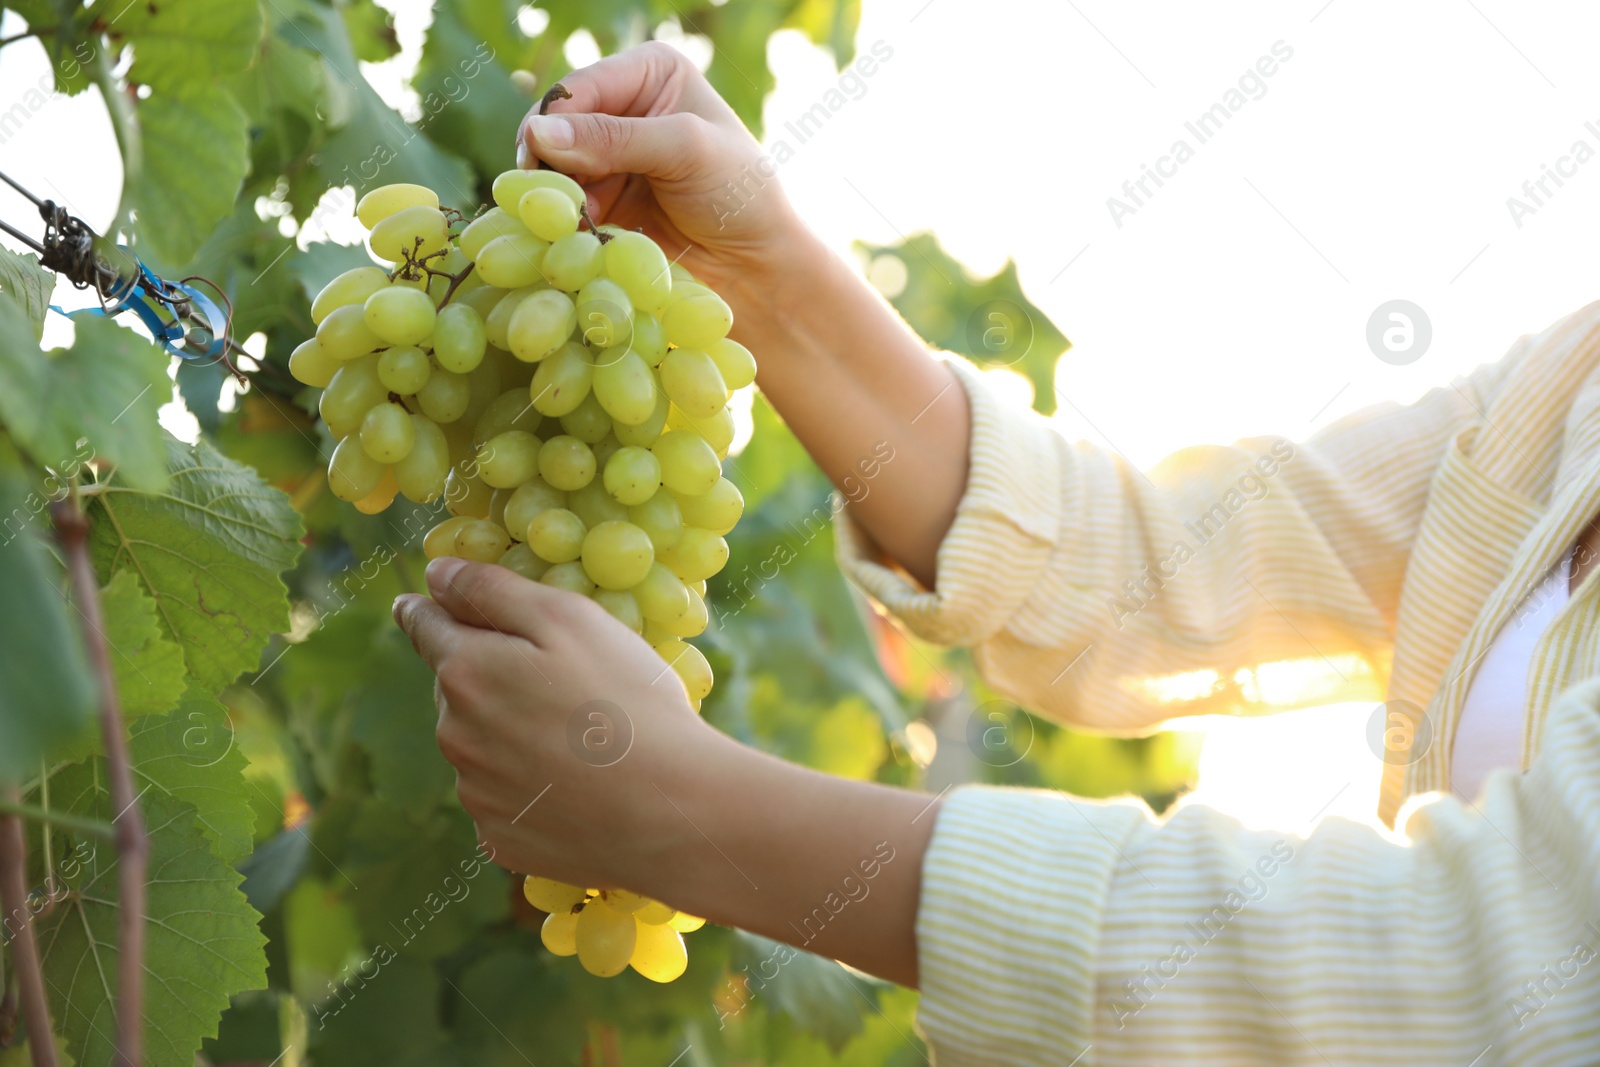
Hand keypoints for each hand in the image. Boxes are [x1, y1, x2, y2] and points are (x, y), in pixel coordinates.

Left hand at [392, 556, 725, 888]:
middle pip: (456, 688)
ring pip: (479, 745)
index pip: (425, 626)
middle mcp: (454, 734)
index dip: (427, 609)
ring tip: (579, 738)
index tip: (418, 603)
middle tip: (556, 678)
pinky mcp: (500, 840)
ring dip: (508, 733)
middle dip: (488, 675)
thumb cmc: (628, 700)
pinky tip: (576, 785)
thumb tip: (434, 573)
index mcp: (465, 672)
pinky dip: (526, 786)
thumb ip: (492, 590)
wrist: (671, 809)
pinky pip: (503, 799)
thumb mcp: (569, 618)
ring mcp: (476, 794)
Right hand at [515, 42, 811, 313]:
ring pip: (554, 164)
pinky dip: (562, 216)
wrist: (754, 263)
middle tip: (550, 195)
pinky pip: (563, 199)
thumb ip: (614, 139)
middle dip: (549, 159)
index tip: (537, 159)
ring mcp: (611, 153)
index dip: (553, 120)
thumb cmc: (738, 194)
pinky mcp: (604, 197)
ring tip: (567, 218)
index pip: (581, 88)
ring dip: (555, 192)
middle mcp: (626, 104)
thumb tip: (538, 133)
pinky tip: (573, 232)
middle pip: (557, 124)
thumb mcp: (684, 152)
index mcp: (651, 72)